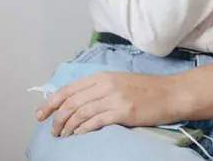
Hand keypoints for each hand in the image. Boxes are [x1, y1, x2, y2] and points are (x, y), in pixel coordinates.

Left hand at [35, 71, 181, 136]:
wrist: (171, 93)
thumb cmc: (147, 89)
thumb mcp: (119, 82)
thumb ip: (99, 88)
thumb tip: (75, 101)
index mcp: (103, 76)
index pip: (69, 89)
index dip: (51, 102)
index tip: (40, 114)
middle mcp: (106, 84)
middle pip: (71, 102)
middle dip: (56, 118)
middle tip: (52, 130)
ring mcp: (114, 98)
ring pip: (80, 113)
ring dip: (67, 127)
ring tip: (63, 136)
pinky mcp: (123, 111)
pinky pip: (95, 122)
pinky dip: (82, 130)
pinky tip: (78, 135)